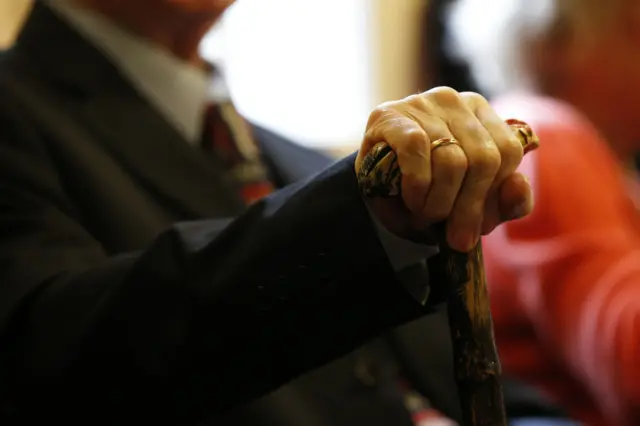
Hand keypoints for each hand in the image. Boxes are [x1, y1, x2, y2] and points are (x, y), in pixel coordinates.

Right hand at [355, 87, 534, 251]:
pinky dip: (416, 186)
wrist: (377, 195)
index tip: (476, 227)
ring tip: (426, 219)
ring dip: (438, 203)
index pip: (508, 151)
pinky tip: (410, 200)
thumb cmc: (430, 195)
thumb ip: (506, 201)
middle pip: (483, 158)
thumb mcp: (473, 205)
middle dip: (468, 207)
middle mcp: (454, 100)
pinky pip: (416, 150)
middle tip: (454, 238)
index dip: (492, 195)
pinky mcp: (390, 114)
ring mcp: (421, 103)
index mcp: (482, 114)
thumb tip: (519, 185)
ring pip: (451, 160)